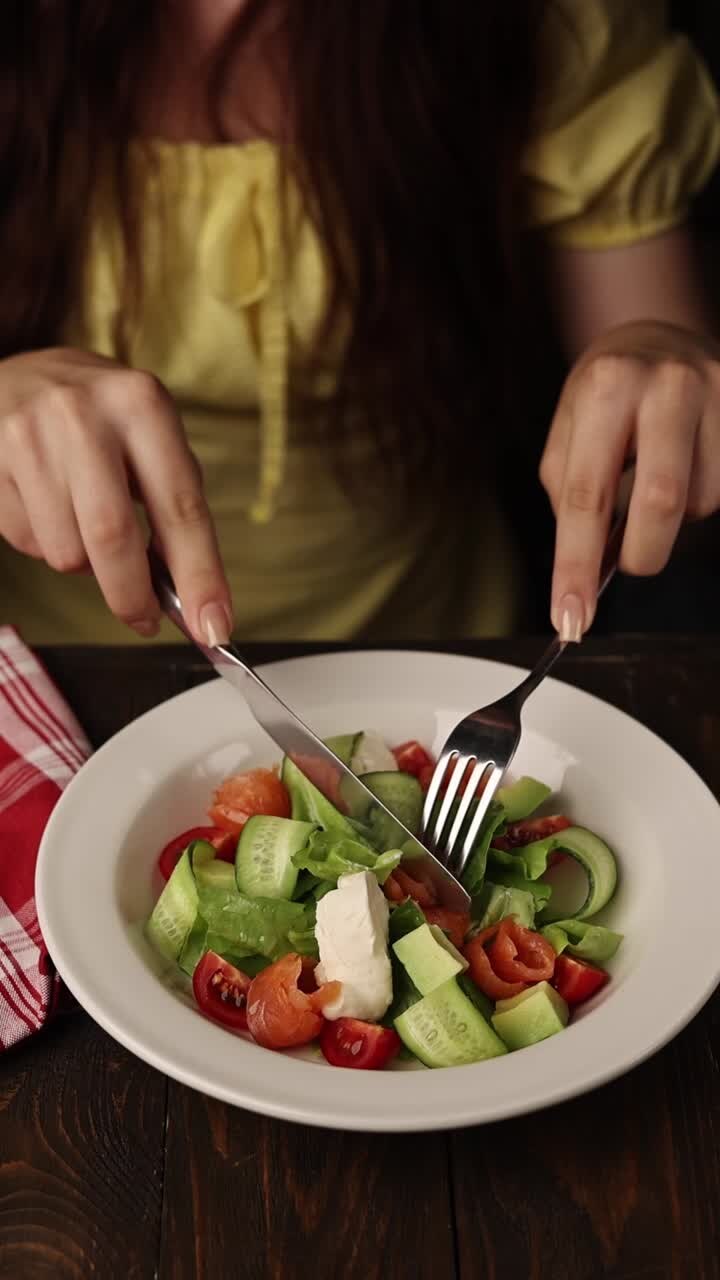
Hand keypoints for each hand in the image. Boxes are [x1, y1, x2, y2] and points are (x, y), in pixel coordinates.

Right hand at [0, 348, 231, 642]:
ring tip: (85, 525)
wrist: (16, 375)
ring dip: (85, 565)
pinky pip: (29, 544)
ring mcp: (30, 437)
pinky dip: (48, 546)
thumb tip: (195, 599)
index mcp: (142, 405)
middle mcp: (84, 416)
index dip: (200, 576)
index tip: (214, 627)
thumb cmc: (101, 419)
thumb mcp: (150, 437)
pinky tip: (50, 508)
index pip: (180, 507)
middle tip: (145, 619)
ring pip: (67, 552)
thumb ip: (174, 509)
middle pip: (112, 538)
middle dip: (133, 596)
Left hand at [540, 321, 719, 639]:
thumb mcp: (568, 430)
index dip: (576, 566)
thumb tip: (587, 571)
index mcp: (608, 388)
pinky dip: (697, 500)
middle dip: (641, 553)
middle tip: (628, 563)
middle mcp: (668, 385)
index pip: (586, 497)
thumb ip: (572, 496)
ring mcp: (718, 394)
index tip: (570, 619)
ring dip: (671, 519)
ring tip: (654, 480)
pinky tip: (683, 467)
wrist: (658, 338)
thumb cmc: (604, 396)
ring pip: (700, 503)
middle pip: (661, 502)